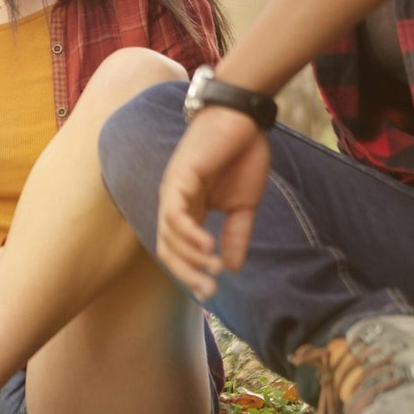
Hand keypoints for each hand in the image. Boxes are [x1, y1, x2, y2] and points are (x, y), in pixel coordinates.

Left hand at [155, 106, 271, 298]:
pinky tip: (208, 246)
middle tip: (209, 291)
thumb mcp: (243, 205)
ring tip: (213, 268)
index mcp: (189, 209)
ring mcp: (174, 190)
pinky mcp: (179, 178)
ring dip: (190, 257)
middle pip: (168, 248)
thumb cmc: (242, 156)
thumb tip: (232, 268)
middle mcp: (175, 202)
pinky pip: (175, 213)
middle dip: (187, 273)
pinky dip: (188, 233)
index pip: (179, 250)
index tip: (212, 293)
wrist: (245, 120)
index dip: (192, 273)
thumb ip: (236, 234)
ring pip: (168, 235)